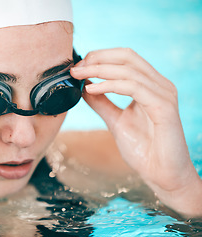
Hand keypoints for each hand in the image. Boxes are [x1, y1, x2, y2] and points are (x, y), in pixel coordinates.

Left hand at [70, 48, 201, 215]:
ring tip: (79, 75)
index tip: (78, 66)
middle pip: (127, 56)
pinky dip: (109, 85)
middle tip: (76, 67)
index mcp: (151, 86)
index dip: (100, 57)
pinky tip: (92, 89)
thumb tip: (84, 87)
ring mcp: (163, 94)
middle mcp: (160, 85)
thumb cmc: (144, 149)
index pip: (125, 58)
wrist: (162, 175)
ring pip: (128, 70)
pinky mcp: (163, 107)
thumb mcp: (116, 121)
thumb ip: (102, 103)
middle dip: (97, 58)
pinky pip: (133, 87)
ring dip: (99, 70)